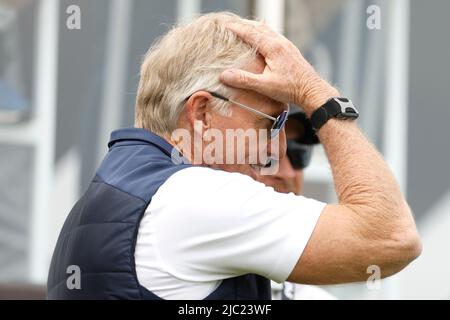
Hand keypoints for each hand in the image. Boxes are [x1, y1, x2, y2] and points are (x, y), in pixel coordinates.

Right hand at [220, 21, 338, 115]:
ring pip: (268, 30)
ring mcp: (287, 45)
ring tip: (244, 27)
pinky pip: (275, 36)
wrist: (312, 91)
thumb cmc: (290, 89)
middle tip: (231, 24)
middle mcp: (280, 42)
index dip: (237, 29)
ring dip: (254, 27)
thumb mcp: (264, 86)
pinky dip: (264, 33)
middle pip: (259, 27)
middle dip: (244, 25)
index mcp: (273, 47)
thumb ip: (244, 79)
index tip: (225, 26)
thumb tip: (224, 75)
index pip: (251, 33)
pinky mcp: (291, 51)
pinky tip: (263, 38)